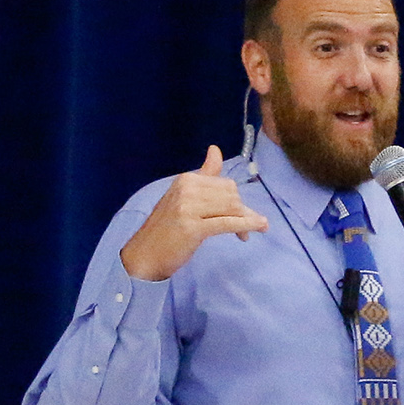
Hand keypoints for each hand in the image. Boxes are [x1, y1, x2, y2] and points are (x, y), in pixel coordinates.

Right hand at [118, 146, 268, 279]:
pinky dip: (247, 225)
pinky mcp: (193, 228)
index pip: (225, 184)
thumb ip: (204, 175)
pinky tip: (258, 228)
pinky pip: (228, 223)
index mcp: (186, 179)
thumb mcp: (183, 196)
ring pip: (232, 208)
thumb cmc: (166, 229)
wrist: (144, 255)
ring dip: (246, 222)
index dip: (236, 200)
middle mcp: (187, 189)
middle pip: (232, 196)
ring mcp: (189, 208)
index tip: (239, 215)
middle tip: (243, 230)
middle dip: (242, 212)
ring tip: (245, 234)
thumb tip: (216, 149)